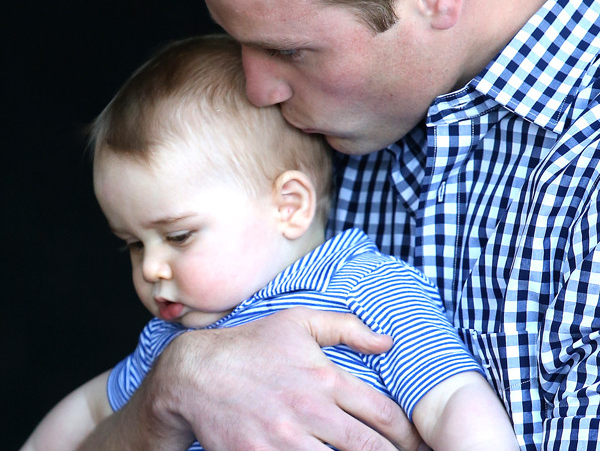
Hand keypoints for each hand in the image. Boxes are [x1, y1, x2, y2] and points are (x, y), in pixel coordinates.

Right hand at [151, 308, 421, 450]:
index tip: (415, 441)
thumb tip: (387, 341)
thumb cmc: (253, 344)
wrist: (197, 374)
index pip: (382, 413)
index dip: (406, 433)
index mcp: (324, 378)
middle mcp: (310, 411)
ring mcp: (285, 440)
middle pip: (369, 448)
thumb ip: (346, 327)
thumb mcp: (299, 322)